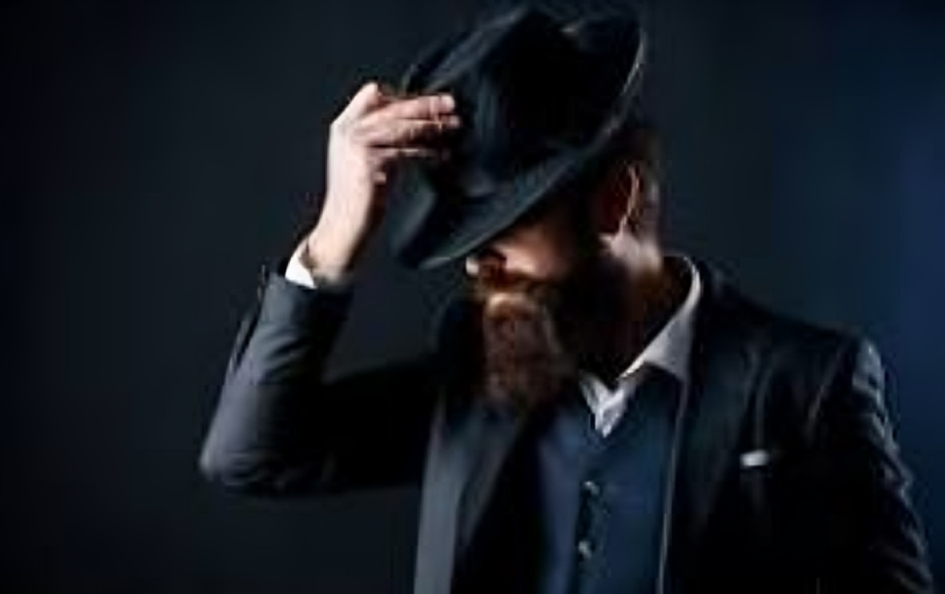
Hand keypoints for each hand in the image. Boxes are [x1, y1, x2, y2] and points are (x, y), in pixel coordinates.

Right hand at [303, 81, 459, 279]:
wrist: (342, 226)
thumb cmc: (357, 195)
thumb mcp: (364, 156)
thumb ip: (381, 135)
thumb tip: (418, 121)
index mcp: (344, 125)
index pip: (373, 93)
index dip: (402, 96)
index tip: (427, 103)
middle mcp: (348, 130)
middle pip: (393, 106)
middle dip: (426, 104)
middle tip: (451, 104)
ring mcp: (357, 145)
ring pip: (403, 127)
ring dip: (432, 126)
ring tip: (453, 126)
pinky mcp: (369, 163)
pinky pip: (406, 151)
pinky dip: (428, 152)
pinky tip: (442, 155)